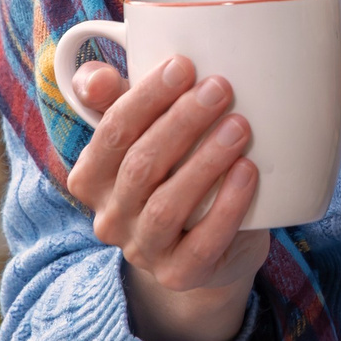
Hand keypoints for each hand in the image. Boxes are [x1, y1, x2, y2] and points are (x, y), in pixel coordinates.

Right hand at [64, 54, 271, 340]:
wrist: (208, 247)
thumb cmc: (174, 172)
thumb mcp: (145, 133)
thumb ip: (117, 99)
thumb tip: (94, 75)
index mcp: (92, 177)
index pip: (112, 132)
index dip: (145, 97)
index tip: (183, 65)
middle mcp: (109, 217)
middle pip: (140, 165)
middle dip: (181, 122)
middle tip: (220, 88)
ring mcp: (143, 251)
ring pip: (166, 206)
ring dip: (204, 161)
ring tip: (239, 126)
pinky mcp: (179, 275)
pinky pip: (202, 243)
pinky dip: (226, 205)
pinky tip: (248, 172)